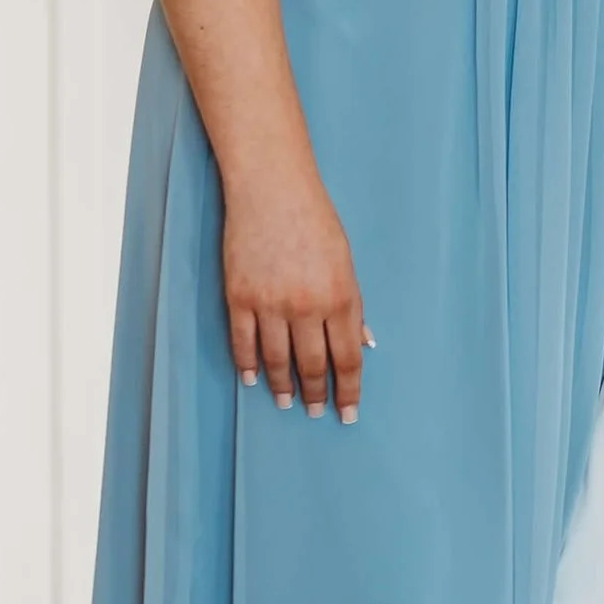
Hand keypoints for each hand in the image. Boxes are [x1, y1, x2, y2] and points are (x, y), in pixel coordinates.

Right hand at [223, 174, 368, 420]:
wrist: (272, 189)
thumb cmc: (315, 221)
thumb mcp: (347, 263)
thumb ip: (353, 307)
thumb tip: (363, 344)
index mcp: (341, 298)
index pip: (348, 358)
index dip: (349, 390)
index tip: (349, 412)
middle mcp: (307, 307)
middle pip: (314, 365)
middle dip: (317, 394)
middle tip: (316, 413)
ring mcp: (271, 304)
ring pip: (277, 360)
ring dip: (282, 386)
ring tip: (287, 402)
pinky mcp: (240, 296)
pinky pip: (243, 342)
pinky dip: (247, 365)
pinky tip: (251, 379)